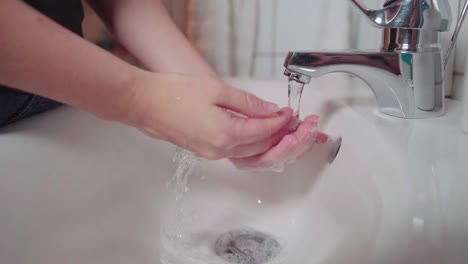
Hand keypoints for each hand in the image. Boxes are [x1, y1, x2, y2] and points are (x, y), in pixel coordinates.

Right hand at [124, 71, 292, 159]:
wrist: (142, 103)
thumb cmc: (173, 93)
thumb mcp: (216, 90)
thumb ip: (246, 102)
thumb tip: (269, 110)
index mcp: (224, 134)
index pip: (264, 131)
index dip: (280, 121)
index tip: (288, 112)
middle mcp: (218, 150)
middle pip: (260, 147)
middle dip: (278, 135)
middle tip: (288, 121)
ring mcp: (210, 153)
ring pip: (248, 152)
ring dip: (265, 141)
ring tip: (275, 127)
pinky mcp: (203, 151)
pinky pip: (234, 151)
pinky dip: (249, 143)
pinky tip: (253, 130)